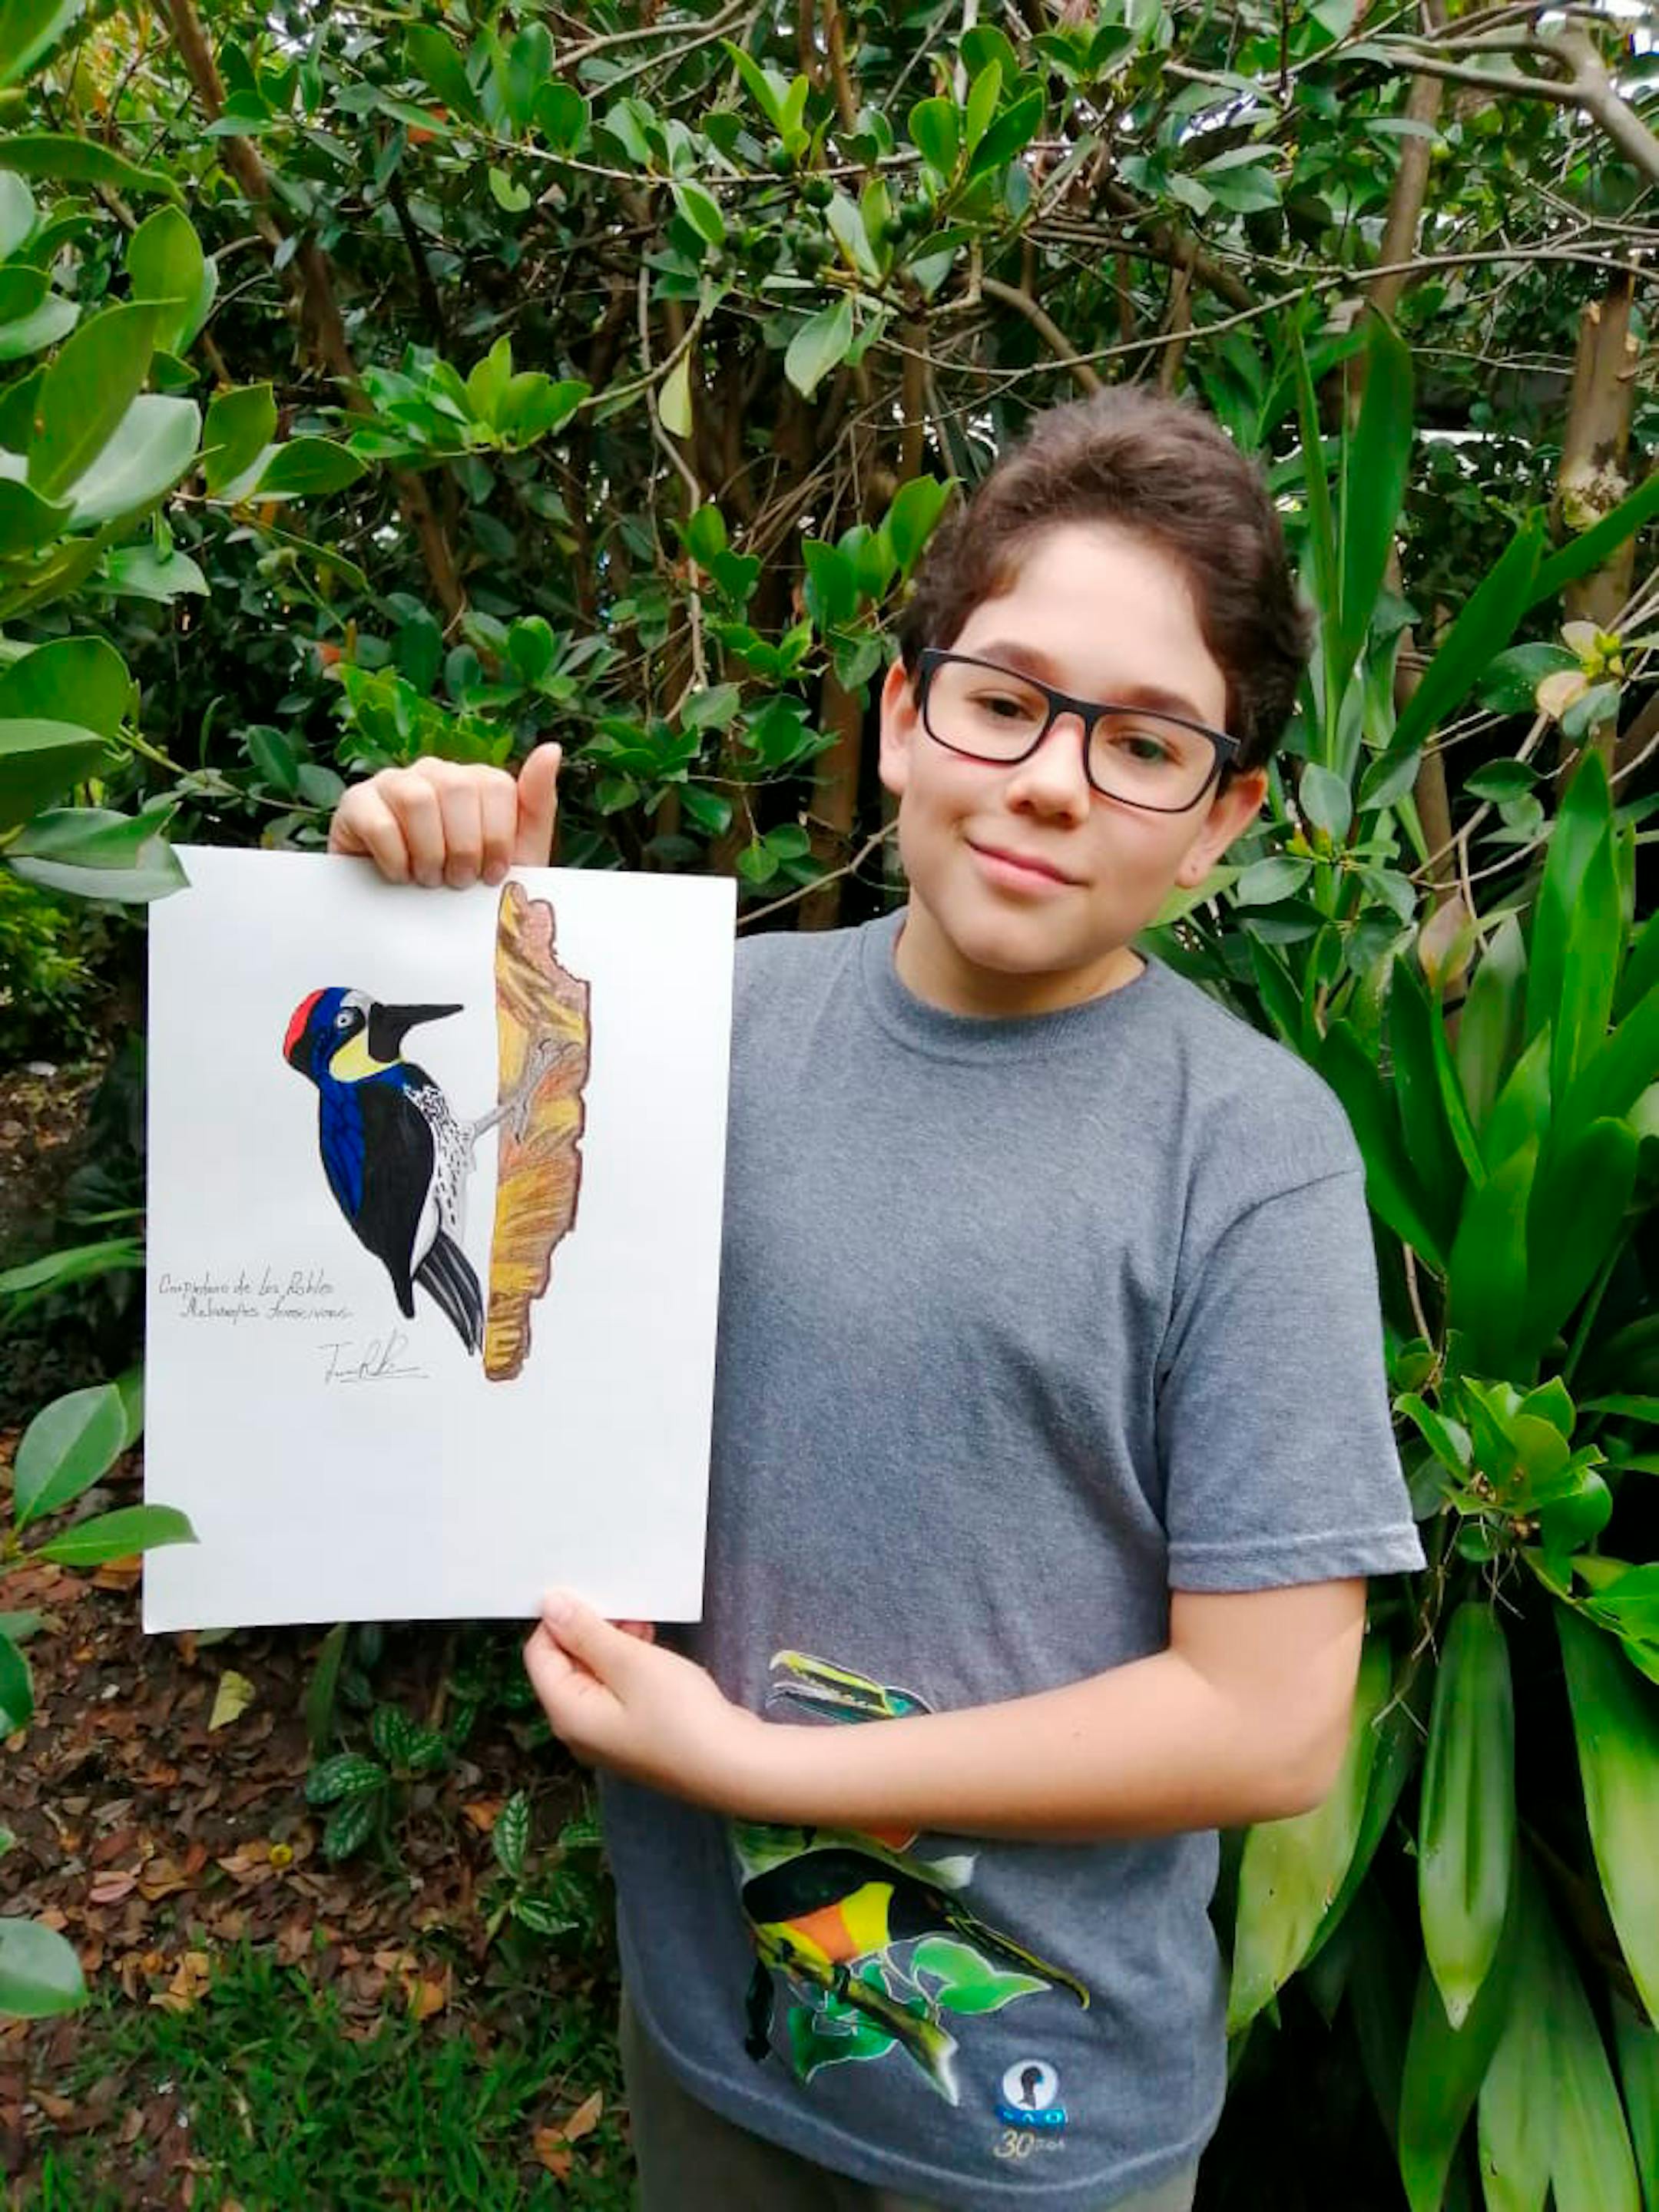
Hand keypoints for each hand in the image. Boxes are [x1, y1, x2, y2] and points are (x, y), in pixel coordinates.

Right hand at [327, 740, 561, 887]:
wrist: (414, 923)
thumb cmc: (467, 886)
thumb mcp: (516, 854)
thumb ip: (536, 803)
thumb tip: (552, 749)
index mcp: (473, 781)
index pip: (496, 785)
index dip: (498, 837)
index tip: (491, 874)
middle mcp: (433, 773)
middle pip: (458, 788)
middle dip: (464, 848)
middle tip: (457, 881)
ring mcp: (391, 783)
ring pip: (417, 798)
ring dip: (429, 852)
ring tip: (429, 880)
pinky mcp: (355, 804)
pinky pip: (378, 821)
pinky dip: (395, 858)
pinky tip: (400, 876)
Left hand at [523, 1591, 759, 1806]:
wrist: (733, 1766)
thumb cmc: (680, 1715)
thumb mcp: (630, 1662)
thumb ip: (586, 1632)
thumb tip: (549, 1606)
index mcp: (566, 1713)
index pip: (539, 1654)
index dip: (559, 1620)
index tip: (594, 1598)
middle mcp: (578, 1730)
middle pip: (565, 1666)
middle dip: (591, 1632)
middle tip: (628, 1614)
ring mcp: (607, 1737)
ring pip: (594, 1677)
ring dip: (614, 1647)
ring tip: (646, 1630)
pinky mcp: (634, 1736)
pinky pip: (617, 1691)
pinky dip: (630, 1667)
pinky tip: (655, 1654)